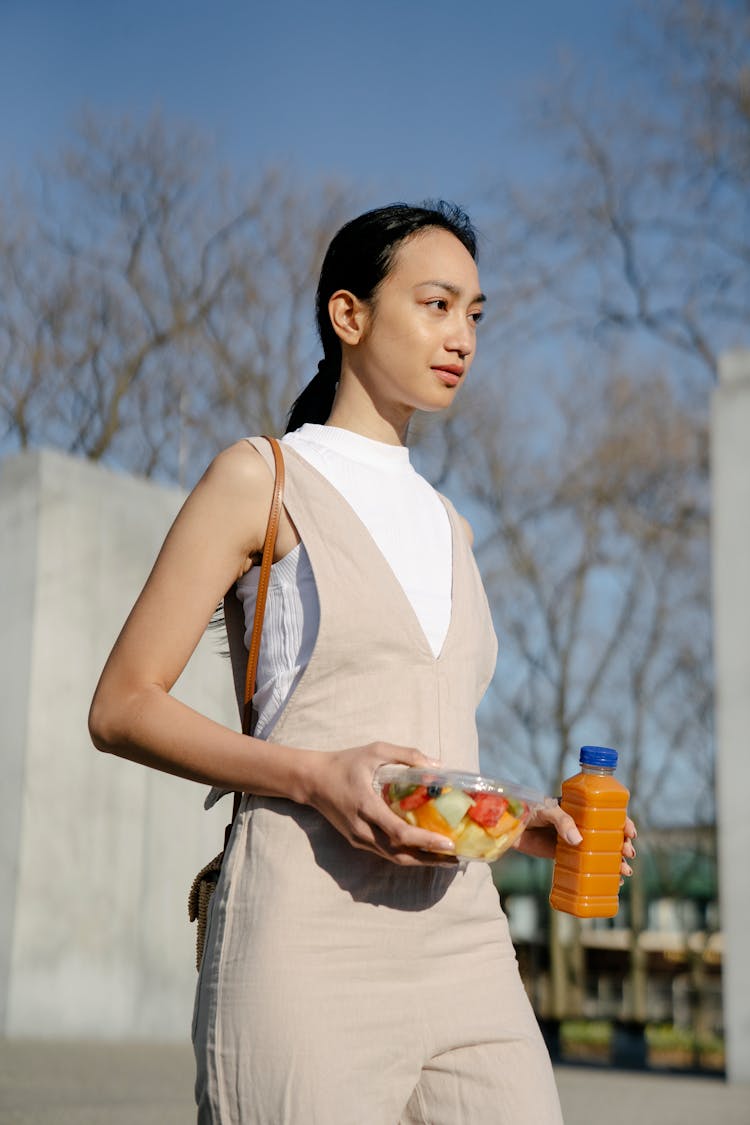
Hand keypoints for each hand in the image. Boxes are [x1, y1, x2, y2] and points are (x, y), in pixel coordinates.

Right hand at [304, 743, 458, 866]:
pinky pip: (385, 853)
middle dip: (430, 859)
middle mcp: (362, 829)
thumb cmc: (345, 762)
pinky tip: (423, 851)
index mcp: (366, 806)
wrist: (312, 780)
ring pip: (393, 858)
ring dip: (420, 861)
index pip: (399, 832)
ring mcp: (358, 838)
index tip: (448, 842)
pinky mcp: (357, 841)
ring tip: (445, 858)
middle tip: (456, 857)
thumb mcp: (375, 750)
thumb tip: (437, 765)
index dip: (426, 840)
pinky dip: (406, 855)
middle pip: (400, 854)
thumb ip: (406, 755)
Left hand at [514, 798, 636, 878]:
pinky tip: (612, 883)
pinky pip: (586, 865)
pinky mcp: (564, 855)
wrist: (510, 825)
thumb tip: (578, 841)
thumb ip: (562, 822)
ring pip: (601, 852)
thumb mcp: (548, 811)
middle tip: (628, 855)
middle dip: (623, 846)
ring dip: (617, 862)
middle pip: (609, 835)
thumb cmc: (529, 810)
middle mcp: (581, 825)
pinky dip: (600, 874)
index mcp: (581, 809)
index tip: (630, 833)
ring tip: (624, 872)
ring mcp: (574, 841)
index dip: (623, 822)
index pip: (607, 814)